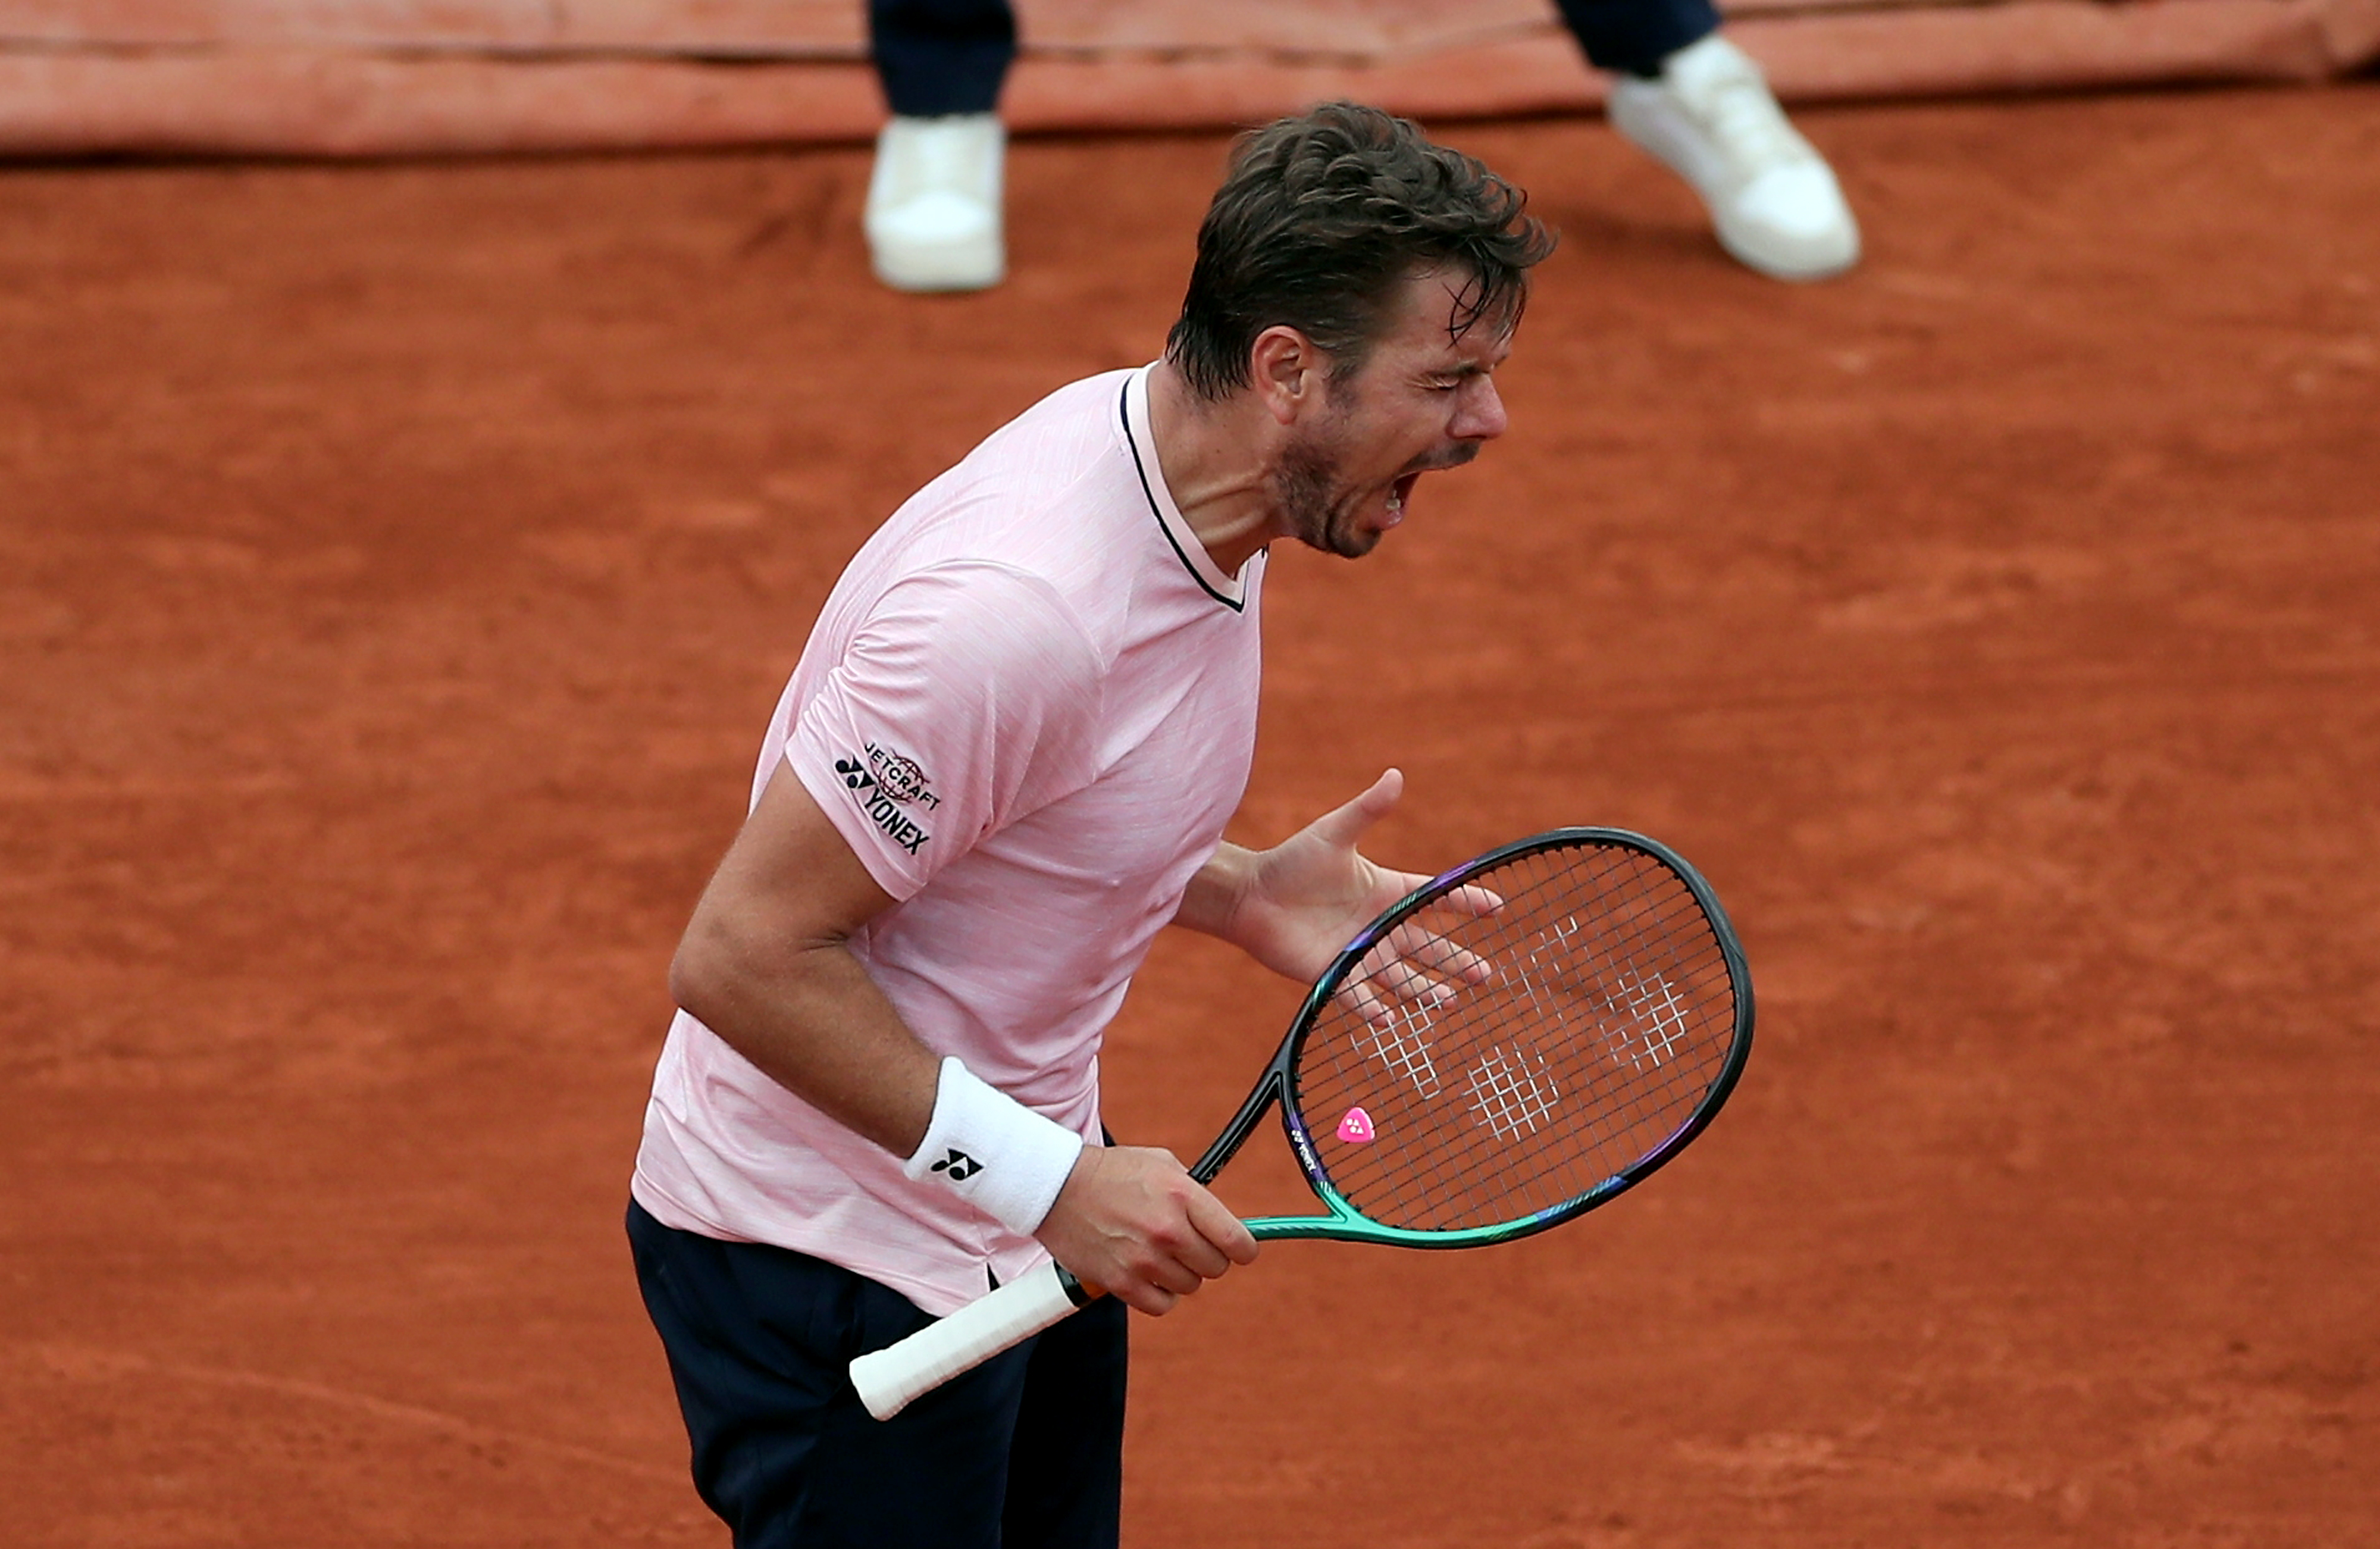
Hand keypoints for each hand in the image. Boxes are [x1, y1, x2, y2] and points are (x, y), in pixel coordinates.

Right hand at [1033, 1145, 1257, 1314]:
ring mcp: (1143, 1259)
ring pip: (1190, 1286)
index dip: (1244, 1249)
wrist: (1057, 1186)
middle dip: (1208, 1257)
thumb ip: (1196, 1193)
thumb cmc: (1113, 1172)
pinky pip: (1162, 1305)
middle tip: (1188, 1244)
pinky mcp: (1121, 1282)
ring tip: (1159, 1252)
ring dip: (1181, 1273)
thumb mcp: (1162, 1165)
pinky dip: (1160, 1294)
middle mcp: (1167, 1230)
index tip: (1240, 1249)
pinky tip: (1149, 1274)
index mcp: (1183, 1196)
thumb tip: (1225, 1223)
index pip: (1237, 1241)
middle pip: (1216, 1267)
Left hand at [1217, 770, 1498, 1006]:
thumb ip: (1367, 810)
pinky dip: (1373, 1009)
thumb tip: (1395, 775)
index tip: (1497, 908)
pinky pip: (1358, 996)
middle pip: (1427, 948)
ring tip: (1448, 1001)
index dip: (1466, 903)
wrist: (1250, 895)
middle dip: (1456, 962)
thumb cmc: (1291, 862)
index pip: (1435, 899)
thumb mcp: (1335, 833)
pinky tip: (1391, 1021)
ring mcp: (1358, 953)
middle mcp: (1378, 926)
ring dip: (1425, 991)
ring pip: (1401, 978)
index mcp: (1386, 891)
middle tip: (1486, 976)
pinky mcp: (1333, 973)